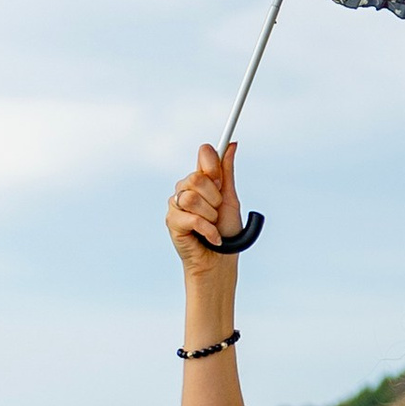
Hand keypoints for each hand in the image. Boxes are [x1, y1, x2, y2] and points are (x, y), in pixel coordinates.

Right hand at [166, 140, 241, 267]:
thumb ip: (227, 173)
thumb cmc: (226, 231)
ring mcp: (176, 205)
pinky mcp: (172, 222)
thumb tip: (232, 144)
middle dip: (214, 198)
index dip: (214, 165)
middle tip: (217, 211)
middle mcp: (186, 188)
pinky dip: (208, 230)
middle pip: (196, 178)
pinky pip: (191, 218)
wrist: (220, 261)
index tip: (220, 181)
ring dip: (210, 216)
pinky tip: (212, 237)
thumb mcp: (230, 199)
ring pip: (192, 198)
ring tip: (213, 226)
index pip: (204, 154)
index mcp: (201, 179)